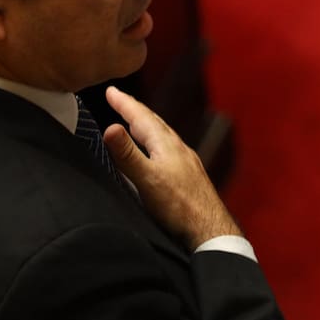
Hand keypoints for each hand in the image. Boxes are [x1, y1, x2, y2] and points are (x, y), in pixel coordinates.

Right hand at [101, 86, 240, 248]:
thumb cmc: (179, 206)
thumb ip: (127, 155)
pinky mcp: (189, 175)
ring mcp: (186, 161)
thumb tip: (109, 127)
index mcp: (166, 144)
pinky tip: (156, 154)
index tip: (110, 90)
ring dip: (146, 126)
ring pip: (162, 136)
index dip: (124, 103)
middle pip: (153, 122)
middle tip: (120, 99)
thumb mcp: (147, 179)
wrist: (210, 229)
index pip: (141, 116)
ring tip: (134, 123)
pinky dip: (156, 143)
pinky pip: (169, 149)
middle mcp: (178, 148)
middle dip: (134, 110)